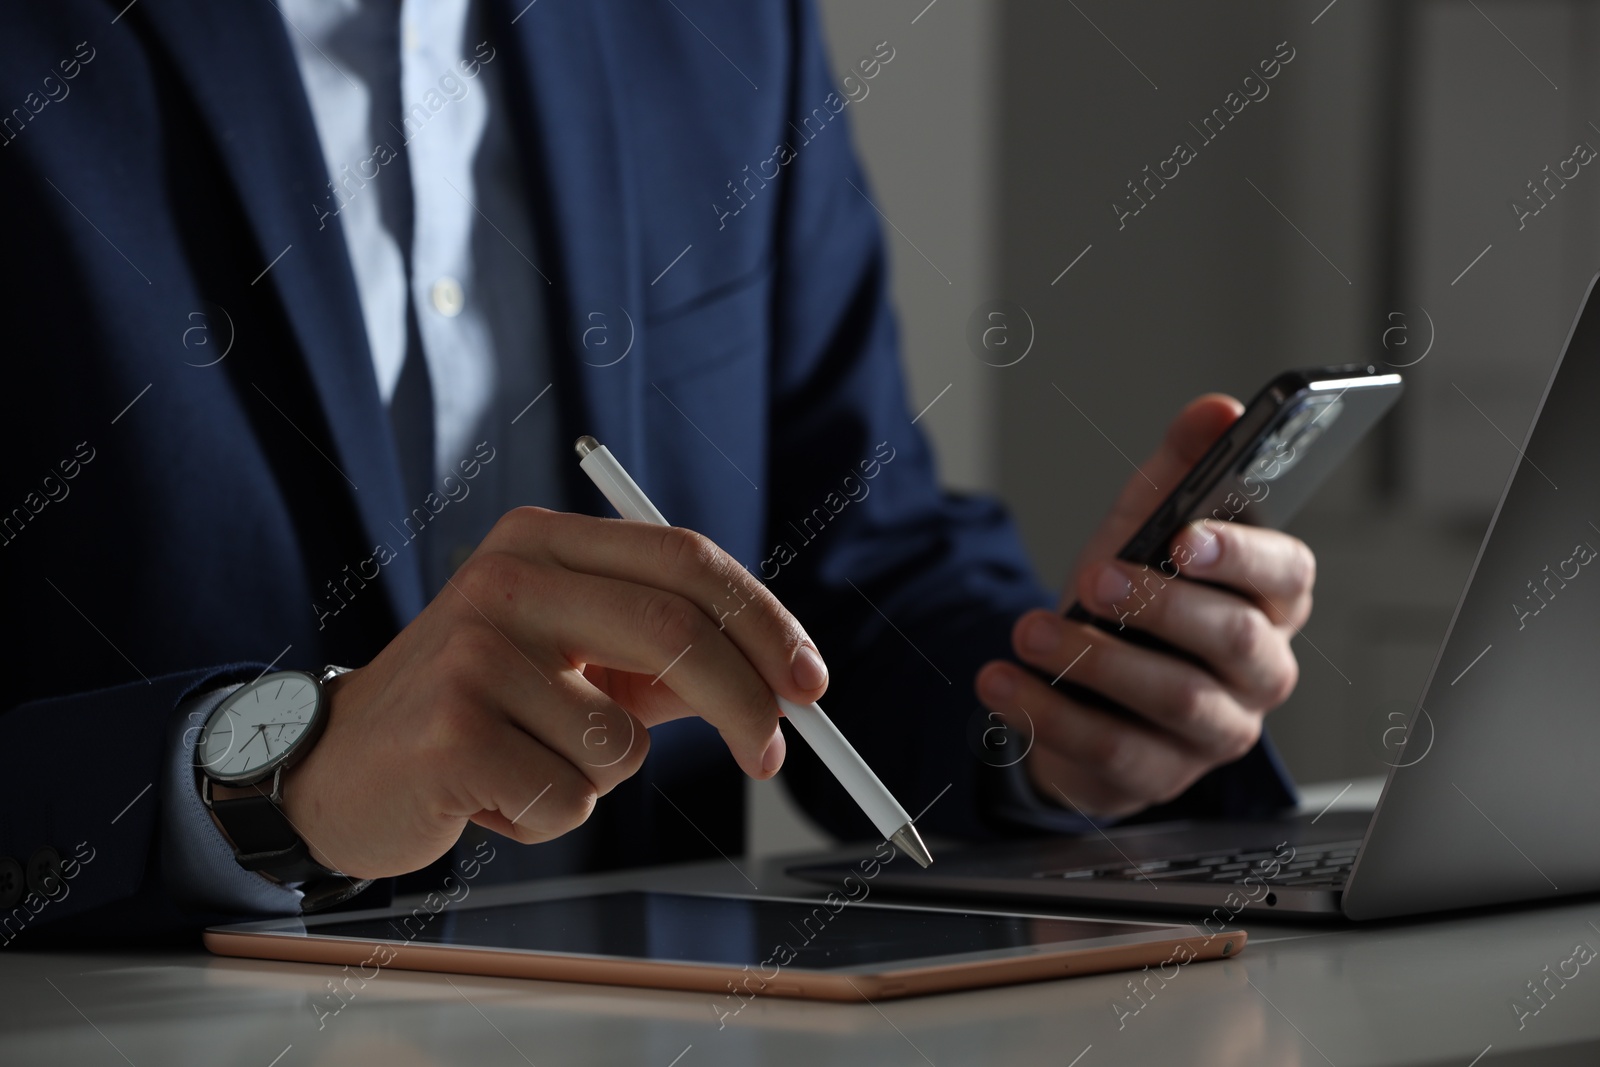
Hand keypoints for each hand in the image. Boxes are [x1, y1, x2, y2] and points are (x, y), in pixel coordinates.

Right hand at [275, 508, 829, 878]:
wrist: (338, 767)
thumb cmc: (476, 710)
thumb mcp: (571, 663)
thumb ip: (664, 661)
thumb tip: (777, 683)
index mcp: (544, 544)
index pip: (685, 562)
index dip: (763, 621)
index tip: (809, 684)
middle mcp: (506, 579)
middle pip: (675, 630)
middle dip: (745, 704)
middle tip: (771, 756)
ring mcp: (472, 652)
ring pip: (623, 739)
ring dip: (604, 778)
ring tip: (533, 766)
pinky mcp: (450, 731)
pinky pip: (570, 798)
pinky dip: (551, 817)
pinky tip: (490, 796)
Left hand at [975, 394, 1315, 817]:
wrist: (1083, 690)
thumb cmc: (1132, 605)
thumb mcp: (1147, 528)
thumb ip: (1183, 467)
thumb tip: (1218, 409)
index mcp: (1270, 602)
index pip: (1287, 574)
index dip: (1240, 555)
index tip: (1183, 537)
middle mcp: (1260, 672)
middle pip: (1234, 642)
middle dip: (1160, 607)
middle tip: (1095, 579)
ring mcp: (1216, 733)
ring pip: (1175, 702)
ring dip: (1096, 662)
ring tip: (1029, 631)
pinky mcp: (1159, 777)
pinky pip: (1113, 751)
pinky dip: (1048, 715)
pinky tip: (1003, 682)